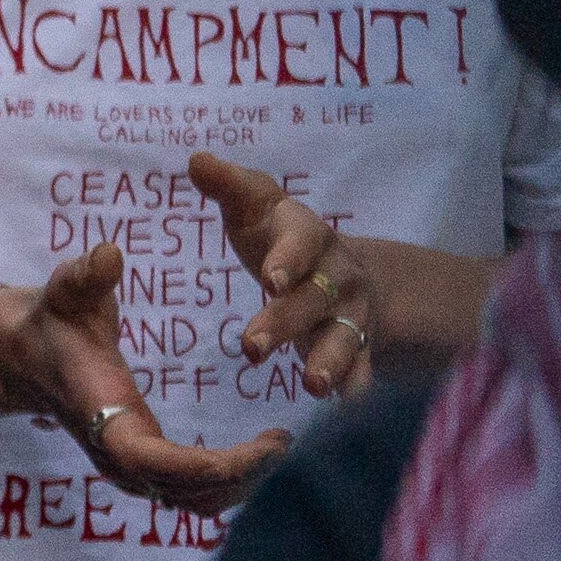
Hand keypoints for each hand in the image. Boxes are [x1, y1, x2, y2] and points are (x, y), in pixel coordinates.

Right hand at [0, 243, 291, 512]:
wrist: (26, 357)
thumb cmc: (54, 321)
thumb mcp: (67, 291)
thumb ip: (87, 274)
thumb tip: (110, 252)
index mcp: (104, 421)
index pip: (161, 464)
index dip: (218, 464)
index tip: (270, 448)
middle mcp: (118, 458)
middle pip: (191, 492)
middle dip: (247, 477)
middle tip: (293, 446)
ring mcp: (130, 471)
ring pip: (197, 502)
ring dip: (242, 486)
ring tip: (285, 453)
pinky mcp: (143, 471)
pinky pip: (193, 495)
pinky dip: (230, 486)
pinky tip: (261, 460)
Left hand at [196, 152, 373, 396]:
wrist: (339, 264)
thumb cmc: (277, 232)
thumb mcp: (255, 204)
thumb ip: (228, 185)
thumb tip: (197, 160)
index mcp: (309, 234)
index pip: (302, 243)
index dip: (289, 260)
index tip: (270, 280)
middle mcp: (338, 273)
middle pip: (314, 298)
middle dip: (286, 322)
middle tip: (252, 347)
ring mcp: (352, 310)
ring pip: (344, 336)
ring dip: (329, 361)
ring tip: (311, 385)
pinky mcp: (359, 343)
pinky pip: (363, 364)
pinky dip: (355, 381)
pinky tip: (343, 400)